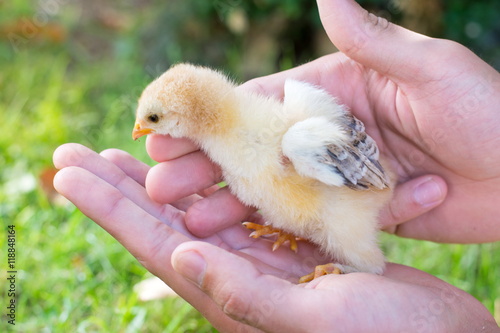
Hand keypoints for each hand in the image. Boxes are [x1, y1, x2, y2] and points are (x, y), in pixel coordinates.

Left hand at [52, 144, 497, 331]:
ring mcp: (264, 260)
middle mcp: (238, 276)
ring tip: (129, 153)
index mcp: (232, 296)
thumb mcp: (313, 322)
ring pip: (195, 212)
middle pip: (162, 223)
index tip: (69, 173)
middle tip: (78, 154)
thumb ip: (243, 295)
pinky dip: (211, 185)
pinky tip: (199, 169)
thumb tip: (179, 259)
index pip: (153, 245)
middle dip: (118, 188)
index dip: (108, 208)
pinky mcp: (293, 245)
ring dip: (160, 183)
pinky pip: (238, 209)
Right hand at [145, 0, 499, 242]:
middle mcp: (331, 136)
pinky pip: (309, 220)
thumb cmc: (490, 113)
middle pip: (257, 151)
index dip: (214, 117)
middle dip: (208, 165)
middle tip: (161, 182)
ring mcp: (340, 178)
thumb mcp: (431, 67)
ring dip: (232, 202)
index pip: (263, 102)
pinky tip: (238, 240)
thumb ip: (369, 40)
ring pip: (275, 190)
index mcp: (340, 94)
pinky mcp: (356, 214)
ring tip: (190, 218)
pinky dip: (273, 228)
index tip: (166, 126)